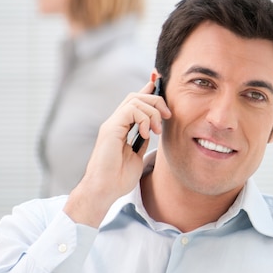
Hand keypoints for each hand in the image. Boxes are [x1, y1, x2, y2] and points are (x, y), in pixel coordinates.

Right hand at [63, 81, 171, 226]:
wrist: (105, 190)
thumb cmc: (119, 178)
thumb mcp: (137, 155)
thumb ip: (142, 141)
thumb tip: (152, 130)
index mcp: (122, 127)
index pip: (135, 101)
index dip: (148, 90)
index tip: (159, 81)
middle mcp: (115, 122)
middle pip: (136, 96)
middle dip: (156, 100)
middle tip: (168, 116)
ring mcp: (112, 124)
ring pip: (134, 100)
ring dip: (152, 112)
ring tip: (156, 130)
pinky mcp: (110, 129)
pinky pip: (130, 110)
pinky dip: (143, 118)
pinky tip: (146, 133)